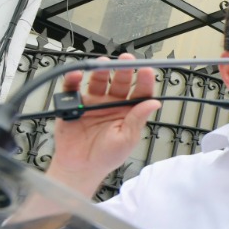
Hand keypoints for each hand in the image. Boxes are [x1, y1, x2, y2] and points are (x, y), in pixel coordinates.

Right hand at [48, 55, 160, 190]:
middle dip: (124, 70)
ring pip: (99, 81)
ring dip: (101, 70)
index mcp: (129, 112)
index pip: (140, 92)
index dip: (144, 81)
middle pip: (120, 82)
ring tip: (103, 64)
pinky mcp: (74, 104)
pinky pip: (73, 88)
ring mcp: (94, 102)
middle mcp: (112, 104)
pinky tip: (78, 75)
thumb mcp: (126, 139)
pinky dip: (74, 80)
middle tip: (126, 60)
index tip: (147, 71)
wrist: (80, 168)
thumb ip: (137, 119)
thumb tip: (154, 103)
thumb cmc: (106, 157)